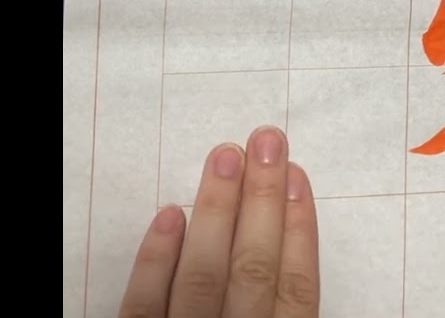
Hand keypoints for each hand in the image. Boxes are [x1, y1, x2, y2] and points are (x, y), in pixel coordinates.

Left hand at [118, 126, 320, 317]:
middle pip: (254, 270)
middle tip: (266, 142)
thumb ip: (280, 304)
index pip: (297, 288)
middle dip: (263, 201)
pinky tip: (170, 215)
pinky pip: (145, 306)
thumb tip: (284, 232)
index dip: (299, 229)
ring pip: (202, 278)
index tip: (296, 175)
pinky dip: (156, 261)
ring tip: (226, 156)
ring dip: (216, 212)